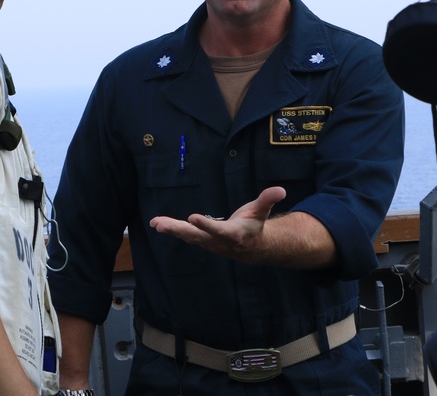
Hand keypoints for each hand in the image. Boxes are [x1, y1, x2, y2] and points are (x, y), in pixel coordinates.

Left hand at [149, 186, 286, 261]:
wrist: (251, 247)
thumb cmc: (254, 224)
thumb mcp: (261, 211)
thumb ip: (268, 199)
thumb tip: (280, 190)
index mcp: (233, 233)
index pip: (218, 230)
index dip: (205, 225)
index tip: (192, 217)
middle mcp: (217, 241)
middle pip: (196, 236)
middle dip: (178, 230)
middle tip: (162, 225)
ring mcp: (207, 242)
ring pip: (187, 236)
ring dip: (171, 229)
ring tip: (156, 223)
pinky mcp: (200, 239)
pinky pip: (184, 234)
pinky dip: (171, 229)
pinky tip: (157, 223)